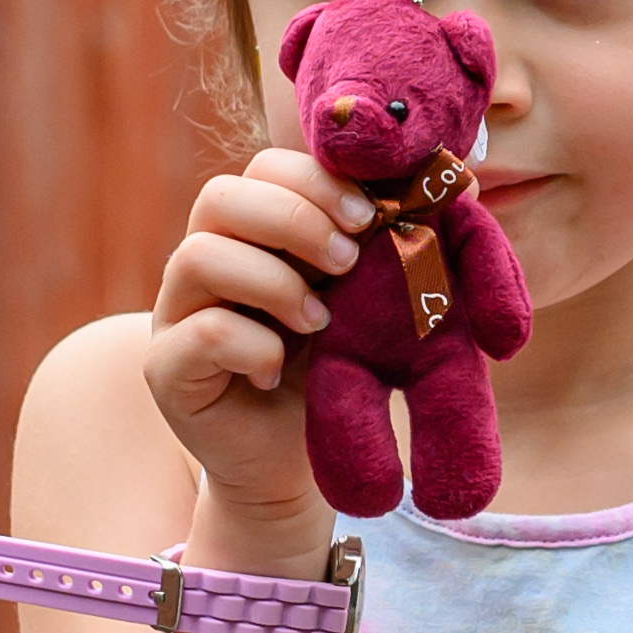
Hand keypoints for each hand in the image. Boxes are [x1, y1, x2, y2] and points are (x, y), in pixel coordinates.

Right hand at [140, 148, 366, 532]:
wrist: (296, 463)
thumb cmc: (334, 370)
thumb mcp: (369, 301)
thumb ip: (398, 245)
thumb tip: (465, 183)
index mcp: (253, 230)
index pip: (264, 170)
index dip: (316, 183)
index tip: (369, 218)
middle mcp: (205, 258)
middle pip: (220, 198)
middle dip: (294, 221)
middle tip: (347, 263)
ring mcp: (177, 310)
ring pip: (199, 257)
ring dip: (274, 283)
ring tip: (319, 324)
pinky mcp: (166, 366)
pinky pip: (202, 333)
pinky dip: (256, 346)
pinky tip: (280, 370)